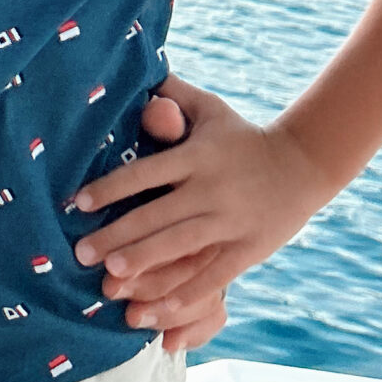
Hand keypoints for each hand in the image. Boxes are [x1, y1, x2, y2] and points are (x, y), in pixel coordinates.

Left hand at [69, 74, 328, 337]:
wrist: (305, 163)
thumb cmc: (242, 135)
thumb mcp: (210, 109)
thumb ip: (173, 96)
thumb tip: (141, 72)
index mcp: (196, 156)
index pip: (145, 173)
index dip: (109, 188)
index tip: (77, 203)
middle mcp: (211, 188)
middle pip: (157, 216)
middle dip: (116, 236)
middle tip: (80, 254)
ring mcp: (231, 220)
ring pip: (181, 247)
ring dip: (144, 265)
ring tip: (109, 282)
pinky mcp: (248, 247)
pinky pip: (213, 275)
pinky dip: (184, 293)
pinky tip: (156, 309)